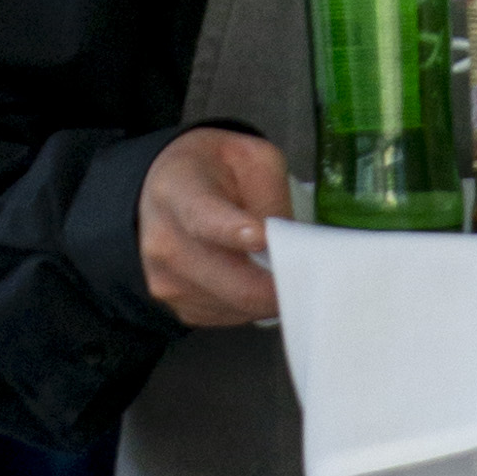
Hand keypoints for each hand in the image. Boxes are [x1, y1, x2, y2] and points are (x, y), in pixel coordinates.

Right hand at [137, 122, 292, 327]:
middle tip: (313, 277)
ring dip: (267, 296)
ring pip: (236, 306)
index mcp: (177, 192)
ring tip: (280, 269)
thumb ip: (271, 197)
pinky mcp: (177, 307)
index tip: (262, 239)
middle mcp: (163, 241)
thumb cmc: (213, 171)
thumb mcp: (251, 159)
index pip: (204, 219)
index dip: (234, 232)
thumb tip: (289, 244)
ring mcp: (166, 280)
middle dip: (278, 284)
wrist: (164, 191)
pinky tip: (256, 280)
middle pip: (230, 281)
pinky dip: (252, 305)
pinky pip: (229, 316)